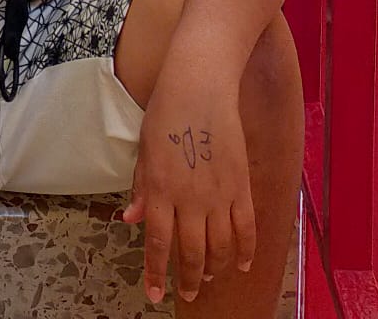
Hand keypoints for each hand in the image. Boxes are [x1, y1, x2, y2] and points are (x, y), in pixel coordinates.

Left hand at [124, 76, 255, 304]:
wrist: (201, 84)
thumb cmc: (166, 110)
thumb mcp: (144, 148)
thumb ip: (141, 187)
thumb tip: (131, 219)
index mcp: (159, 189)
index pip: (157, 243)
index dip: (156, 273)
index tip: (154, 294)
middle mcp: (189, 198)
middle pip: (192, 254)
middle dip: (189, 279)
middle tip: (188, 292)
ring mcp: (219, 195)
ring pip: (220, 248)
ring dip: (215, 269)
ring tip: (209, 276)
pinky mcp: (241, 186)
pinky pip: (246, 228)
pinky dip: (245, 251)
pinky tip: (240, 263)